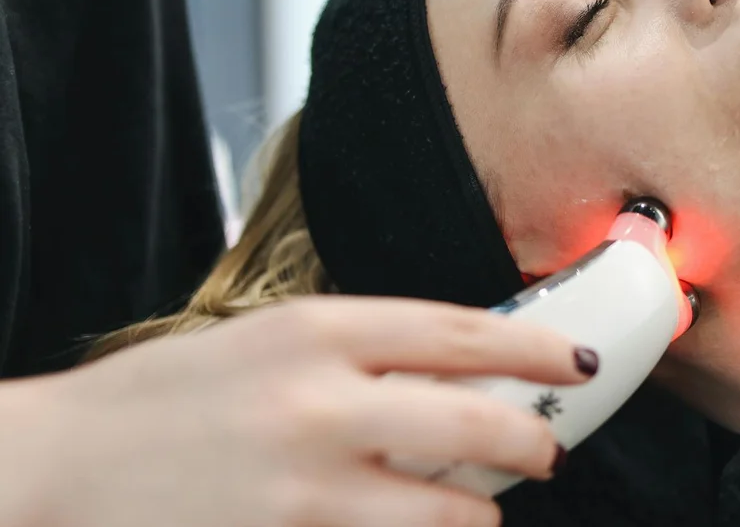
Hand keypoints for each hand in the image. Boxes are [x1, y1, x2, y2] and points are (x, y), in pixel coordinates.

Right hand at [0, 297, 595, 526]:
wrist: (63, 466)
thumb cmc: (168, 396)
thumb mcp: (265, 340)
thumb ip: (358, 349)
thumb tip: (457, 365)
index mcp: (314, 329)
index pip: (458, 331)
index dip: (533, 348)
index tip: (576, 361)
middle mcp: (317, 403)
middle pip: (474, 419)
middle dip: (533, 439)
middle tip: (548, 448)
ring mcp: (304, 487)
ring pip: (450, 510)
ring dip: (480, 512)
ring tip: (477, 506)